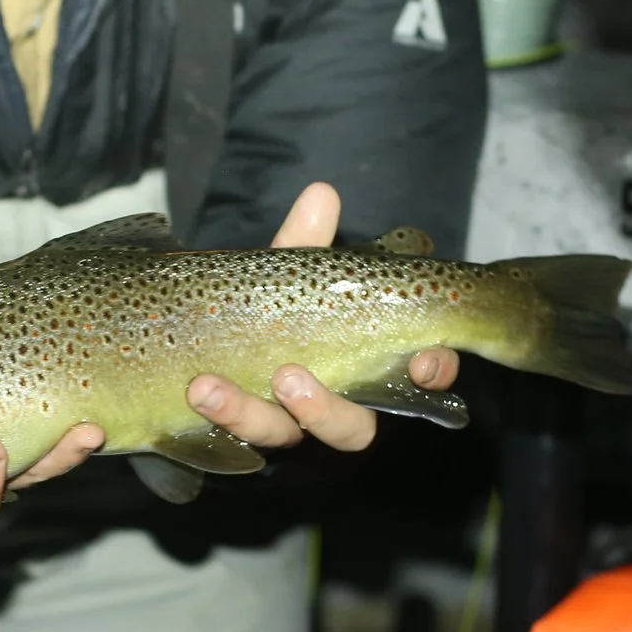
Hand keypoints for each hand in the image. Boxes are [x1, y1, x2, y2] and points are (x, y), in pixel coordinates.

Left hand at [183, 181, 460, 455]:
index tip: (423, 364)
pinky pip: (235, 438)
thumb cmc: (275, 301)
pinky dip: (220, 414)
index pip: (423, 377)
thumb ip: (305, 240)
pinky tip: (199, 390)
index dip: (433, 373)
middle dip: (325, 411)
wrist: (209, 331)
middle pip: (352, 430)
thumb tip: (321, 193)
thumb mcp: (289, 269)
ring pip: (283, 437)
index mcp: (370, 362)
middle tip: (290, 380)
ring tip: (211, 385)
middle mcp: (336, 405)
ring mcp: (287, 426)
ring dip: (249, 414)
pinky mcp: (244, 435)